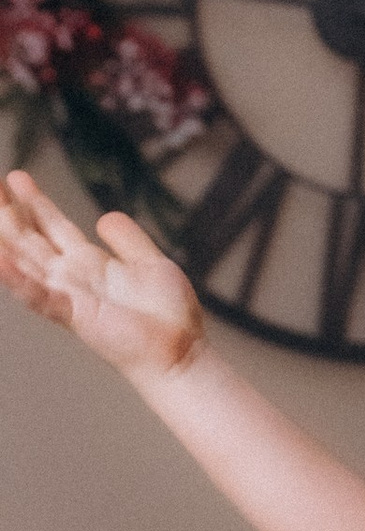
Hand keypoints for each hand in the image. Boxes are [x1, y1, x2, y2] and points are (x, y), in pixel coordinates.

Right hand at [0, 170, 204, 387]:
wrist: (181, 353)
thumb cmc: (169, 317)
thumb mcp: (150, 263)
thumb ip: (128, 240)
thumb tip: (104, 217)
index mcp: (89, 264)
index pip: (53, 227)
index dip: (35, 202)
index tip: (16, 177)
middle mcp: (73, 278)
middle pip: (31, 240)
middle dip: (9, 212)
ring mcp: (70, 296)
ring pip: (26, 262)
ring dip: (5, 239)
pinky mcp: (76, 316)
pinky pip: (41, 297)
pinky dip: (19, 281)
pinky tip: (1, 261)